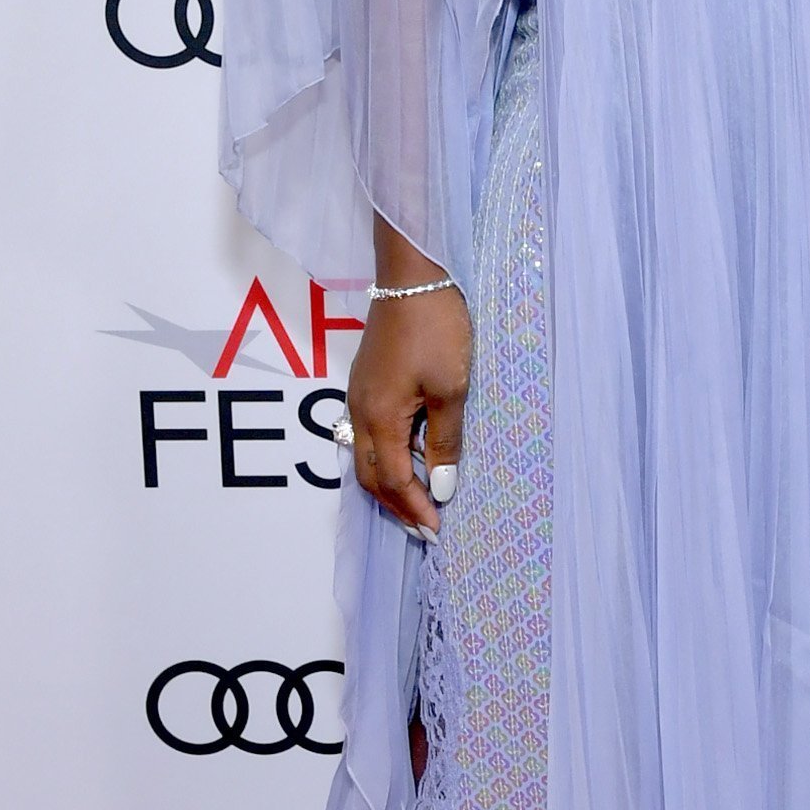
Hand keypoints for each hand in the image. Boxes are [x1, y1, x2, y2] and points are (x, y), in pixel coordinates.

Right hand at [345, 286, 471, 532]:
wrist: (412, 277)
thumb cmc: (435, 329)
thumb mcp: (451, 388)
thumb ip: (445, 440)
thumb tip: (442, 487)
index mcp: (380, 418)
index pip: (394, 481)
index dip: (415, 509)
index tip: (436, 532)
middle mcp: (360, 412)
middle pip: (371, 477)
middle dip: (397, 506)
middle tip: (425, 528)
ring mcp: (358, 396)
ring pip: (365, 457)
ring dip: (389, 485)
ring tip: (417, 502)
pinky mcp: (364, 382)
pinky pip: (366, 436)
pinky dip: (385, 460)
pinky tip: (406, 460)